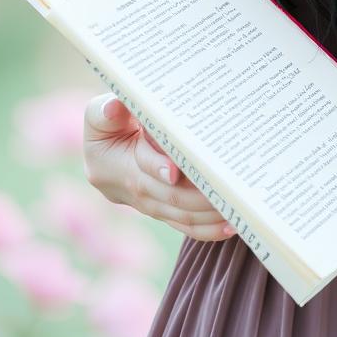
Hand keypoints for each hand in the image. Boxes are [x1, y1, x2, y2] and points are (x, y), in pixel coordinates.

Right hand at [83, 93, 236, 241]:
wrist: (107, 150)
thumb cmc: (109, 123)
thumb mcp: (99, 113)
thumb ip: (104, 110)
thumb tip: (113, 108)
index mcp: (113, 166)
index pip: (141, 168)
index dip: (159, 167)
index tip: (177, 170)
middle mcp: (131, 191)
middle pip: (169, 197)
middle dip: (199, 196)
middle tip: (227, 189)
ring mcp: (148, 206)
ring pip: (181, 216)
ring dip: (209, 215)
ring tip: (236, 208)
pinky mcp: (162, 213)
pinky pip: (185, 225)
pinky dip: (208, 229)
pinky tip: (232, 225)